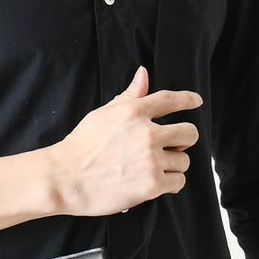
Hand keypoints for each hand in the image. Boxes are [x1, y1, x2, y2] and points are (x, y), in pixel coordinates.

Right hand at [46, 65, 201, 216]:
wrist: (63, 180)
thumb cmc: (78, 149)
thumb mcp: (101, 116)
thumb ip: (127, 97)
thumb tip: (143, 74)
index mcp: (134, 113)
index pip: (171, 100)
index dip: (188, 100)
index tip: (196, 102)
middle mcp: (147, 134)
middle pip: (189, 133)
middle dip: (184, 141)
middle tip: (173, 148)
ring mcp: (151, 160)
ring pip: (183, 161)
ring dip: (173, 166)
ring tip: (156, 171)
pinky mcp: (151, 185)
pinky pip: (177, 182)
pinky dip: (170, 184)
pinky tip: (158, 184)